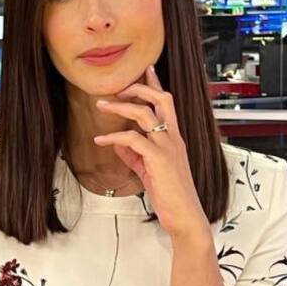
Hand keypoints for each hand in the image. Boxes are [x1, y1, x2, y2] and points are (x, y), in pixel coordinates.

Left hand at [93, 64, 209, 241]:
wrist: (185, 216)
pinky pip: (132, 139)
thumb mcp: (149, 171)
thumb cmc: (171, 196)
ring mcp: (167, 147)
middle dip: (138, 88)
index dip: (156, 84)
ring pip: (144, 114)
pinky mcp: (158, 159)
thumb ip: (135, 155)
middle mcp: (173, 138)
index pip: (167, 104)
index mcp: (174, 139)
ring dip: (119, 107)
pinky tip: (101, 140)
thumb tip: (118, 142)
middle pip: (160, 99)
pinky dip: (113, 136)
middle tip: (117, 88)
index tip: (147, 69)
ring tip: (101, 106)